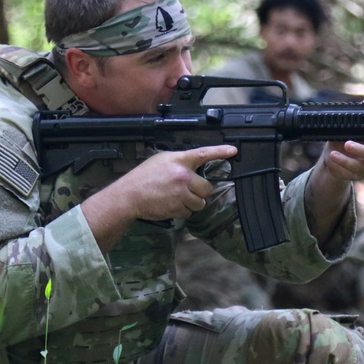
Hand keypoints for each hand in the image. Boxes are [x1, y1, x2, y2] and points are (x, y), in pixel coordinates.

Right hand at [114, 145, 237, 220]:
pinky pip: (189, 213)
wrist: (129, 196)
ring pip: (200, 203)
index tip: (233, 151)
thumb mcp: (161, 160)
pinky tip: (171, 205)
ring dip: (192, 203)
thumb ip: (179, 162)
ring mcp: (181, 194)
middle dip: (200, 192)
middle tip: (188, 191)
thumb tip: (193, 167)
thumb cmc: (143, 177)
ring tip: (177, 198)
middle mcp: (183, 176)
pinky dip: (182, 211)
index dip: (220, 152)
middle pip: (207, 188)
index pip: (204, 154)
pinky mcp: (178, 208)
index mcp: (180, 161)